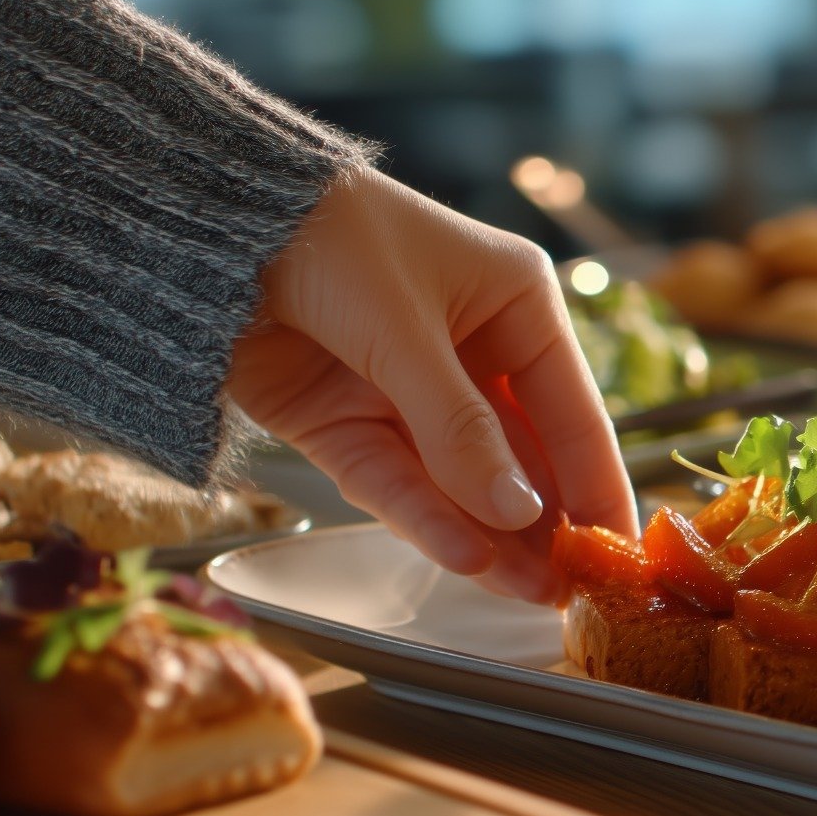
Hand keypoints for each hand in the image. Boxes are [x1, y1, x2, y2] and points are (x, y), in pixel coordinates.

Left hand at [232, 165, 635, 601]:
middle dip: (543, 524)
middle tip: (570, 590)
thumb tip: (519, 515)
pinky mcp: (345, 424)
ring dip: (490, 535)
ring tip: (523, 592)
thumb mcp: (406, 330)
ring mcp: (407, 393)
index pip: (573, 409)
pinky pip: (396, 483)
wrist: (196, 224)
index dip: (597, 479)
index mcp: (513, 304)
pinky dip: (425, 520)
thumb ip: (460, 430)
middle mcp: (471, 351)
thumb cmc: (328, 236)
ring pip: (461, 481)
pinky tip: (463, 557)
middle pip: (520, 455)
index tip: (620, 547)